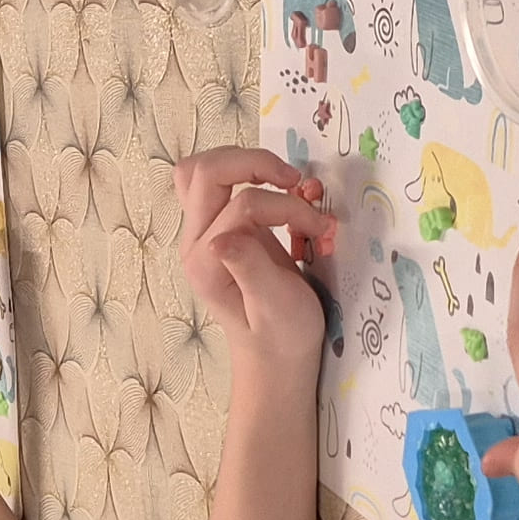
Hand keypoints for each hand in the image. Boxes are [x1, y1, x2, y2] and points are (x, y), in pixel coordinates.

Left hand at [173, 151, 331, 374]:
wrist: (275, 357)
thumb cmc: (282, 336)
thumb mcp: (276, 308)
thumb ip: (250, 270)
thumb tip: (221, 241)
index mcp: (208, 263)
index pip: (244, 204)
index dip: (289, 208)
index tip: (322, 229)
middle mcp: (196, 242)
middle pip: (206, 172)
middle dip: (255, 164)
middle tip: (295, 181)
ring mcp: (203, 232)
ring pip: (202, 170)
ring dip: (245, 162)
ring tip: (284, 180)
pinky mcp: (219, 227)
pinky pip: (216, 182)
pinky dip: (244, 173)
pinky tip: (275, 190)